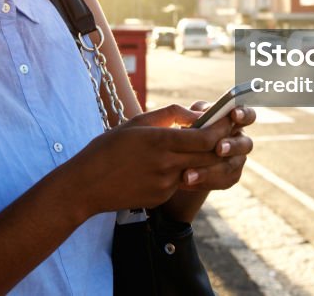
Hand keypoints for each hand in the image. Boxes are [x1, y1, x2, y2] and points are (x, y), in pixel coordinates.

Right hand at [70, 104, 228, 214]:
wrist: (86, 185)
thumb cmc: (107, 148)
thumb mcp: (136, 122)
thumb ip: (169, 115)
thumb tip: (196, 115)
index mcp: (160, 141)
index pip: (205, 137)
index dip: (221, 129)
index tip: (228, 120)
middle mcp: (166, 165)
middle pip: (209, 156)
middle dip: (221, 144)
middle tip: (224, 133)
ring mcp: (165, 184)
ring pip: (196, 170)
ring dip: (201, 159)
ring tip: (196, 147)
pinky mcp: (160, 198)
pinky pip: (179, 182)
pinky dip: (180, 172)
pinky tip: (164, 166)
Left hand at [178, 102, 255, 190]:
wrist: (181, 155)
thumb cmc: (188, 127)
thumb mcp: (190, 116)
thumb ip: (196, 113)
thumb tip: (201, 116)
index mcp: (234, 122)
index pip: (248, 115)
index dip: (244, 114)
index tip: (234, 115)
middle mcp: (240, 140)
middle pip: (246, 144)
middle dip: (232, 146)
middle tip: (218, 149)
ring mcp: (237, 160)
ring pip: (231, 166)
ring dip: (210, 170)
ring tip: (189, 174)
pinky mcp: (230, 177)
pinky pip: (223, 181)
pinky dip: (204, 181)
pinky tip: (187, 181)